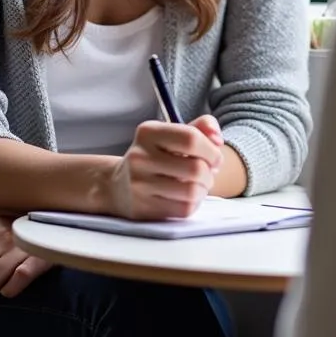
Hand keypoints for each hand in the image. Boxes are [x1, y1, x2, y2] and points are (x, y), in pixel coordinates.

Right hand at [109, 114, 224, 219]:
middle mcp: (140, 157)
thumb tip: (217, 139)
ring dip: (204, 189)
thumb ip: (201, 127)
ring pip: (192, 191)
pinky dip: (194, 203)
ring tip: (199, 184)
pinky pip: (184, 209)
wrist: (118, 185)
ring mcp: (139, 185)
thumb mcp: (172, 134)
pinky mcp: (143, 208)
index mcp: (148, 133)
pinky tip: (188, 196)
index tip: (215, 157)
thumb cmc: (156, 156)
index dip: (212, 150)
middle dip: (211, 172)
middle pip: (196, 168)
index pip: (191, 138)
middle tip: (208, 173)